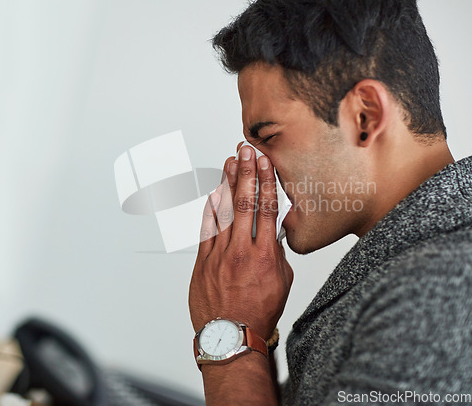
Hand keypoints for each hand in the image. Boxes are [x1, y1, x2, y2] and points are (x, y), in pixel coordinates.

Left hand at [189, 145, 293, 340]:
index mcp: (265, 255)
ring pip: (224, 211)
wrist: (231, 335)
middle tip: (245, 151)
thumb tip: (273, 232)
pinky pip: (207, 228)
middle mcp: (241, 250)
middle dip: (245, 172)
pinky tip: (214, 192)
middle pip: (244, 203)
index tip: (264, 162)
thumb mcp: (282, 281)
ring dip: (227, 184)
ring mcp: (220, 254)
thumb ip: (277, 252)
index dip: (266, 181)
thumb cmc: (259, 312)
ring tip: (229, 162)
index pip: (267, 208)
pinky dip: (211, 208)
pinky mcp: (203, 260)